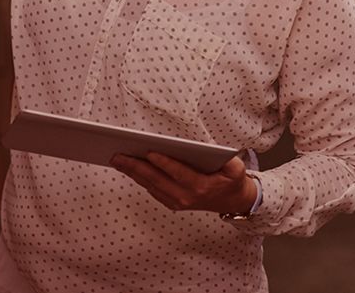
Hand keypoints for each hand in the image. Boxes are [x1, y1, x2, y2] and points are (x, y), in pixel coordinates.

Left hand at [111, 152, 257, 214]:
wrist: (233, 200)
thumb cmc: (232, 179)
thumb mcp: (236, 168)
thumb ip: (230, 161)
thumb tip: (213, 151)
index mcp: (201, 187)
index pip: (178, 173)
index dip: (163, 162)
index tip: (149, 151)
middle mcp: (186, 198)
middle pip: (157, 180)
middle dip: (136, 167)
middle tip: (118, 155)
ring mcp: (178, 202)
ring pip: (151, 186)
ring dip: (133, 173)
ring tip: (117, 159)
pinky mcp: (173, 203)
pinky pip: (153, 190)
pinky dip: (140, 179)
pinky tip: (129, 168)